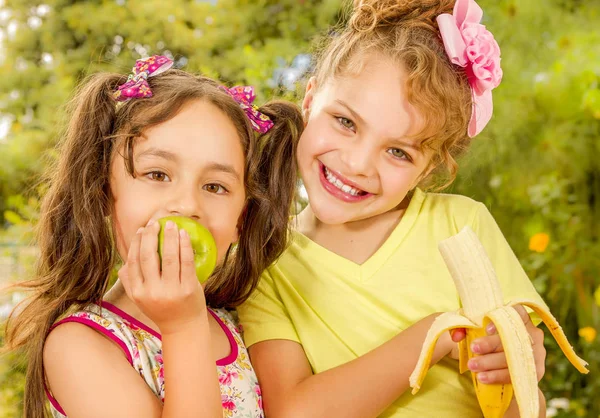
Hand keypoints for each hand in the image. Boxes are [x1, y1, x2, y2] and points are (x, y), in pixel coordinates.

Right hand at [118, 219, 207, 334]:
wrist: (183, 328)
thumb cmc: (162, 309)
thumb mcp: (141, 300)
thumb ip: (131, 283)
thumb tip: (122, 264)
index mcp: (138, 292)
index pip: (134, 262)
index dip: (137, 243)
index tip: (142, 230)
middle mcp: (152, 292)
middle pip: (149, 257)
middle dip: (151, 236)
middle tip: (155, 223)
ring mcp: (171, 290)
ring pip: (169, 257)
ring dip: (170, 237)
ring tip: (171, 224)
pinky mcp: (188, 289)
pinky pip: (186, 262)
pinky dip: (185, 246)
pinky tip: (184, 235)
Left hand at [451, 305, 545, 383]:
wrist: (504, 363)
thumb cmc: (489, 339)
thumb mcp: (476, 329)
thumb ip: (464, 328)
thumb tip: (456, 335)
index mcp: (520, 318)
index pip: (517, 312)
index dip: (503, 319)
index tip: (487, 328)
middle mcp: (532, 334)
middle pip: (513, 337)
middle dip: (491, 344)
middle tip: (473, 348)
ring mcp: (536, 353)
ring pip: (514, 357)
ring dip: (491, 363)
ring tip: (473, 365)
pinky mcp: (536, 371)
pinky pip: (517, 374)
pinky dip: (498, 376)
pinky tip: (483, 377)